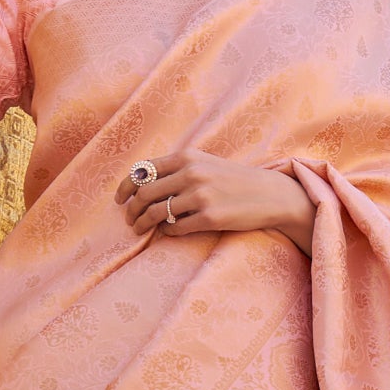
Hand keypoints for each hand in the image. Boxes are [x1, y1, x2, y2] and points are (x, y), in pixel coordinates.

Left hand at [118, 151, 313, 252]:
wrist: (269, 194)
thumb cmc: (233, 180)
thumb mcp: (205, 164)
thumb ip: (176, 169)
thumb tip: (141, 182)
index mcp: (187, 157)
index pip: (143, 170)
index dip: (125, 187)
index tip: (120, 200)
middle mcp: (191, 174)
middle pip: (144, 193)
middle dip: (132, 210)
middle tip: (130, 220)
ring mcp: (201, 196)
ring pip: (157, 213)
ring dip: (143, 224)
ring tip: (141, 230)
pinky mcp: (210, 218)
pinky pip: (176, 228)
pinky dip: (167, 232)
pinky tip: (168, 232)